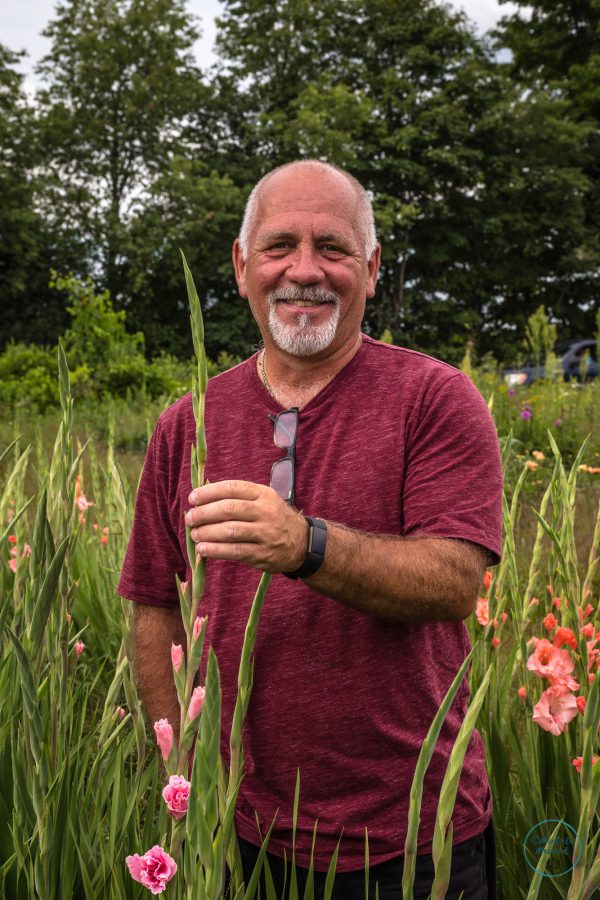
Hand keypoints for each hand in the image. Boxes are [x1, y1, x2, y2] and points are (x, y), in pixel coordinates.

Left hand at [185, 480, 308, 572]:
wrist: (302, 543)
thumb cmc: (274, 518)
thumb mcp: (264, 500)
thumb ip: (239, 498)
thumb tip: (202, 500)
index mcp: (263, 494)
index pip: (232, 488)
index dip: (209, 492)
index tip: (193, 498)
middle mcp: (266, 512)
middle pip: (229, 509)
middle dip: (204, 513)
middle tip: (190, 518)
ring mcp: (265, 533)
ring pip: (230, 531)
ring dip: (207, 533)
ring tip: (194, 534)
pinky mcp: (263, 554)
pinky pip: (235, 551)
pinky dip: (215, 550)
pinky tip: (203, 549)